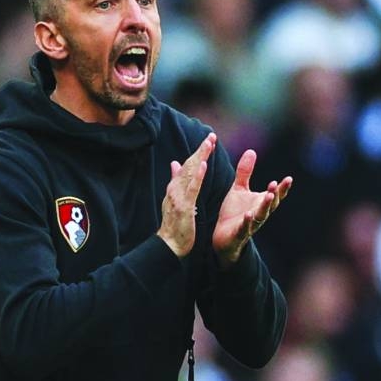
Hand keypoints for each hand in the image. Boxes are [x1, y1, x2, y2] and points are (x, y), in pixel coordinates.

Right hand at [158, 133, 215, 257]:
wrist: (168, 244)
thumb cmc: (174, 224)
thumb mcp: (174, 199)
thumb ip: (175, 180)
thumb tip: (175, 163)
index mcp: (175, 187)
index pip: (187, 166)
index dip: (197, 152)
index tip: (208, 140)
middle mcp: (175, 189)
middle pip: (189, 165)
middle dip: (201, 150)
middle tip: (211, 136)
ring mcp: (179, 197)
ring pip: (191, 173)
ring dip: (200, 157)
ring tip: (209, 143)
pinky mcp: (185, 206)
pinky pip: (193, 189)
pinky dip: (198, 176)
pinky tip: (204, 165)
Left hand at [214, 149, 291, 268]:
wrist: (222, 237)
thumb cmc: (233, 213)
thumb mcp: (239, 189)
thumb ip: (245, 172)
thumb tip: (252, 150)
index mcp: (260, 203)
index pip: (275, 194)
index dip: (282, 188)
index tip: (289, 178)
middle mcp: (259, 214)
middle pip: (270, 204)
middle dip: (275, 195)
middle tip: (276, 184)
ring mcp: (250, 224)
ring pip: (260, 215)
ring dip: (265, 206)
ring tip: (269, 196)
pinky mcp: (238, 233)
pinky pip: (244, 227)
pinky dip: (247, 222)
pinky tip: (248, 215)